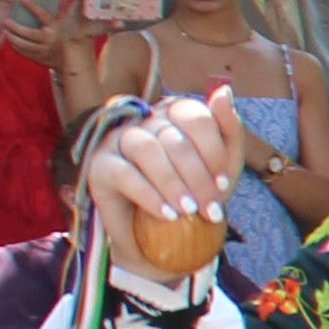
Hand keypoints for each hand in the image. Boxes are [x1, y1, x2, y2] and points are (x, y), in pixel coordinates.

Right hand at [83, 92, 251, 275]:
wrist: (162, 238)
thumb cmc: (194, 194)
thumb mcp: (223, 167)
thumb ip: (229, 129)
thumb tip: (224, 90)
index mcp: (174, 114)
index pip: (194, 116)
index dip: (213, 151)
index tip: (224, 183)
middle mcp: (144, 121)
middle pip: (173, 137)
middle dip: (197, 176)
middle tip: (209, 208)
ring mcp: (119, 140)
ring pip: (146, 149)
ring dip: (172, 183)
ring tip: (188, 210)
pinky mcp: (99, 165)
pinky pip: (123, 173)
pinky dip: (149, 195)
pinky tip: (167, 214)